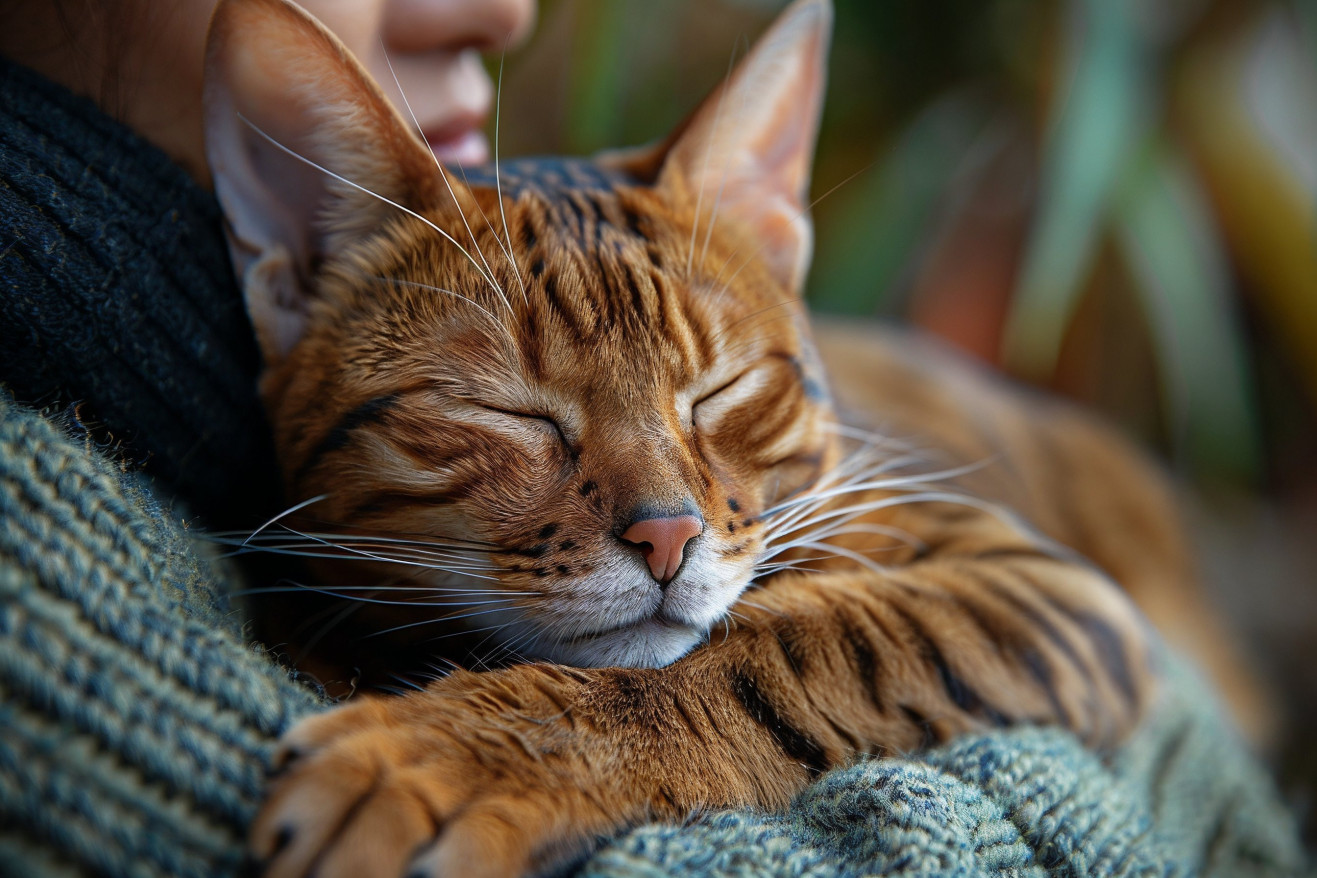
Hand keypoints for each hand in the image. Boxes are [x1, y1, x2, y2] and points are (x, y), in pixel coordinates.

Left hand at [249, 666, 631, 877]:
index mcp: (413, 725)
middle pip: (351, 783)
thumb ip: (378, 734)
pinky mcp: (547, 805)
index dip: (287, 799)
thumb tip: (292, 750)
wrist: (651, 725)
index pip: (326, 752)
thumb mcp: (451, 721)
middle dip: (307, 845)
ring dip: (356, 861)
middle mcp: (441, 743)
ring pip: (401, 811)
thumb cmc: (542, 737)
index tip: (262, 845)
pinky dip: (456, 863)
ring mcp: (493, 772)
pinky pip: (489, 838)